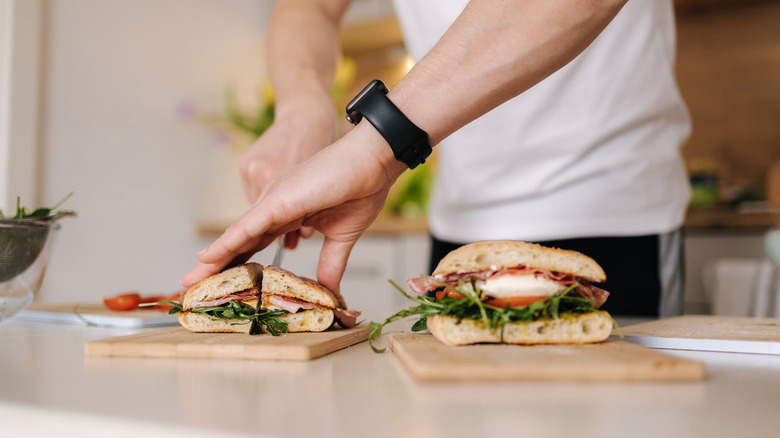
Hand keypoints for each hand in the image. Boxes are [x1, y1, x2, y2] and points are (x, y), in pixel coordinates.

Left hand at [181, 123, 406, 294]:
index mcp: (288, 215)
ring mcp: (274, 202)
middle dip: (217, 266)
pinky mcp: (279, 201)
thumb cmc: (361, 188)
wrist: (373, 160)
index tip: (222, 283)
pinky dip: (226, 244)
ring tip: (190, 280)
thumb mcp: (342, 237)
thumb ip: (330, 263)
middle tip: (191, 286)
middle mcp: (274, 207)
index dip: (239, 264)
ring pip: (238, 236)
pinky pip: (247, 227)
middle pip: (240, 242)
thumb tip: (329, 293)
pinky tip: (207, 258)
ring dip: (213, 260)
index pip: (257, 245)